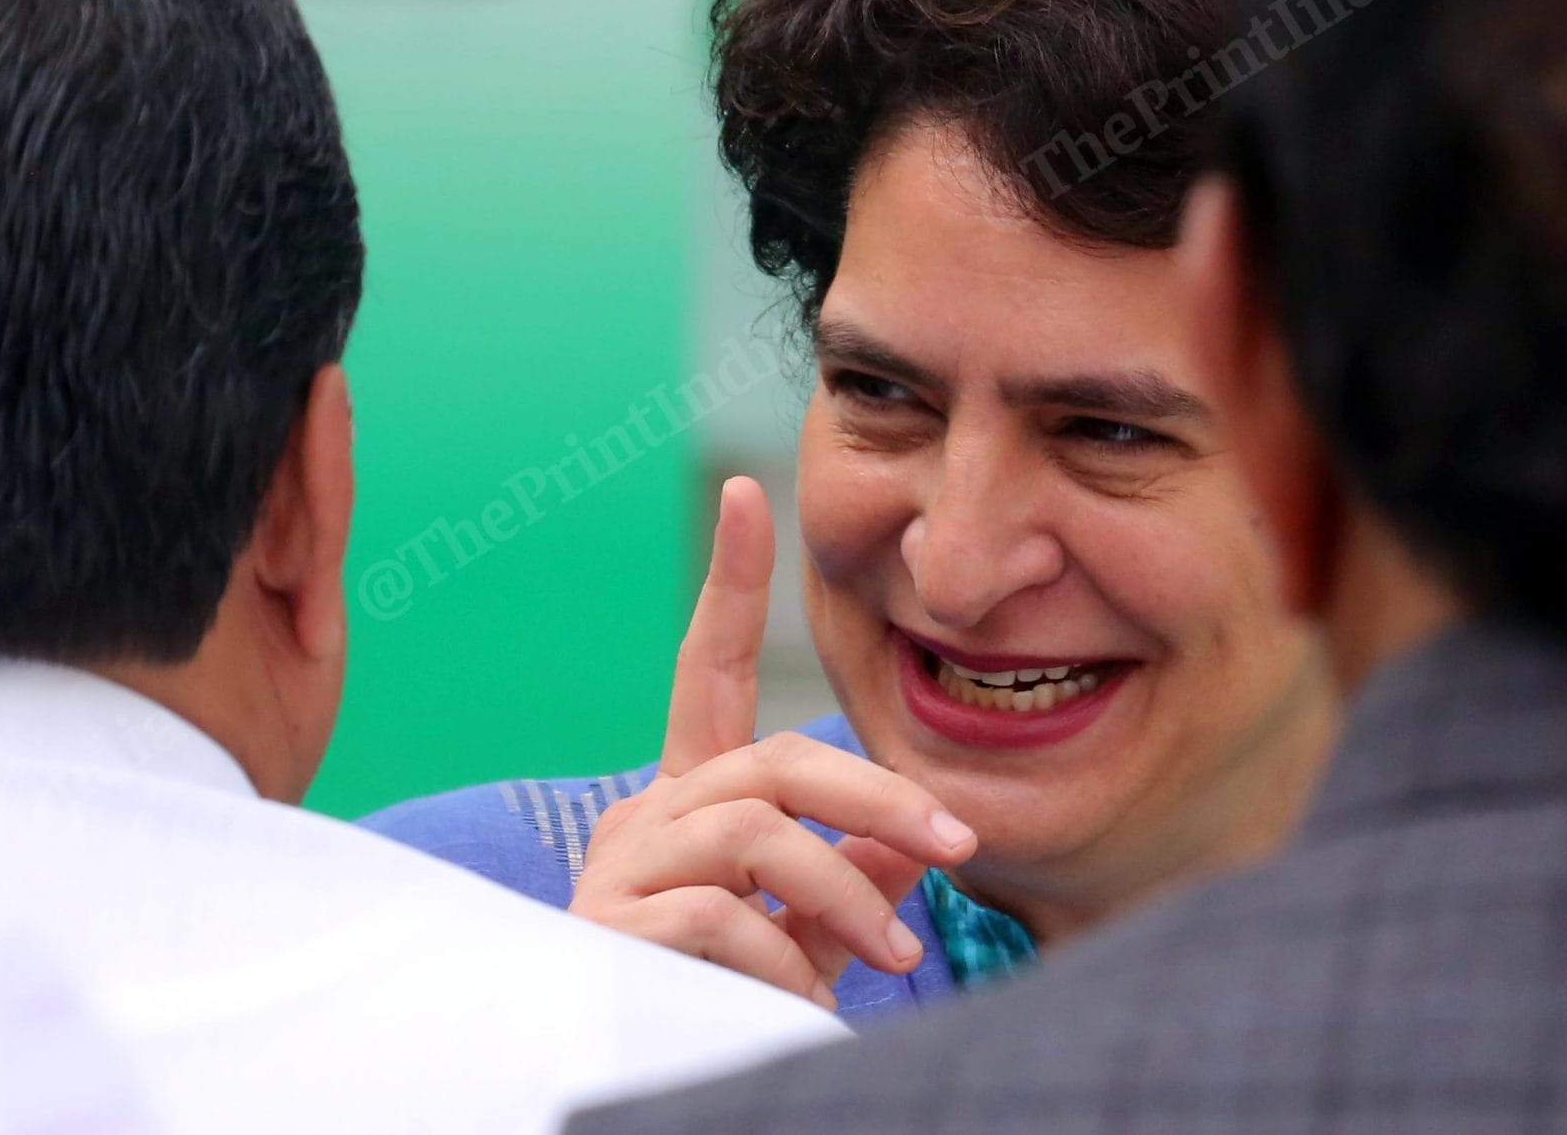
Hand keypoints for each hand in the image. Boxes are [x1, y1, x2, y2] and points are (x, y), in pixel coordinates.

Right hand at [568, 477, 976, 1007]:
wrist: (627, 1078)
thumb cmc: (727, 1005)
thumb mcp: (808, 935)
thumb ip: (853, 878)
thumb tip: (914, 839)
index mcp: (692, 801)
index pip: (710, 672)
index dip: (730, 584)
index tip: (746, 491)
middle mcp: (650, 814)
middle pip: (775, 761)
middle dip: (879, 794)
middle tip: (959, 844)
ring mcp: (622, 866)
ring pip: (756, 834)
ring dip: (846, 895)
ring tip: (896, 957)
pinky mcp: (608, 926)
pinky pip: (721, 917)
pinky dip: (783, 960)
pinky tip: (803, 1001)